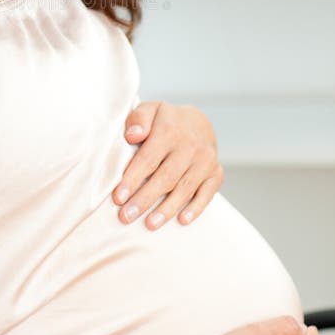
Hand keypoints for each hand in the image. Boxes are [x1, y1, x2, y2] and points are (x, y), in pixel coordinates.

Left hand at [112, 100, 223, 228]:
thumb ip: (138, 119)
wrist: (198, 123)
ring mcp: (205, 161)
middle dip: (144, 199)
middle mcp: (190, 146)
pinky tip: (182, 220)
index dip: (132, 179)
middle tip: (126, 217)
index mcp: (169, 130)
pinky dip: (196, 208)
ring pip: (184, 189)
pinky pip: (207, 193)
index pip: (148, 158)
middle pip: (165, 177)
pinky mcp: (216, 173)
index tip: (118, 198)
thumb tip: (132, 136)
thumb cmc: (164, 121)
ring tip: (149, 225)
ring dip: (166, 209)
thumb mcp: (149, 110)